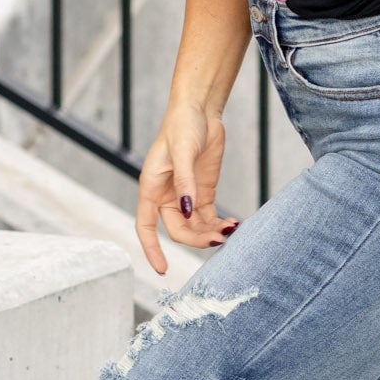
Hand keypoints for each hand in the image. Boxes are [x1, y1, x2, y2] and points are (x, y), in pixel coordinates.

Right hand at [135, 100, 236, 273]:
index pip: (145, 227)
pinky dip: (220, 224)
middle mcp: (166, 197)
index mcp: (151, 188)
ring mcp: (185, 196)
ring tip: (232, 228)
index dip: (151, 249)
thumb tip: (186, 211)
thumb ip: (185, 183)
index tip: (162, 269)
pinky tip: (234, 223)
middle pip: (178, 230)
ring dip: (211, 232)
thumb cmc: (182, 126)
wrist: (200, 110)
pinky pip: (209, 217)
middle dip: (197, 238)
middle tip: (220, 237)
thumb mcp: (182, 152)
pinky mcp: (203, 192)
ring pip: (196, 227)